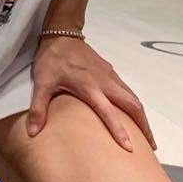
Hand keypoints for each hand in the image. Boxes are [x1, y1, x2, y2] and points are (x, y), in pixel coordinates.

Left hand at [27, 35, 153, 151]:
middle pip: (132, 104)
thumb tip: (32, 133)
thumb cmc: (52, 59)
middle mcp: (105, 82)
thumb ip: (38, 108)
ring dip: (142, 116)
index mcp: (90, 87)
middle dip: (144, 126)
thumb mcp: (41, 83)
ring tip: (146, 136)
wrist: (61, 32)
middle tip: (151, 146)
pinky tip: (132, 114)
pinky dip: (134, 105)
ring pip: (133, 97)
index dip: (119, 130)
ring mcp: (110, 76)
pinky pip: (128, 90)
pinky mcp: (110, 71)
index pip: (109, 112)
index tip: (129, 149)